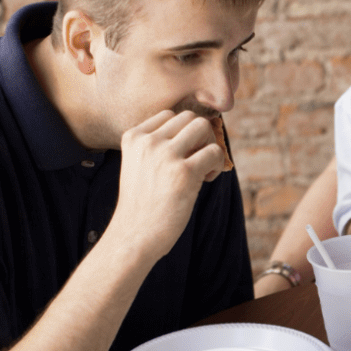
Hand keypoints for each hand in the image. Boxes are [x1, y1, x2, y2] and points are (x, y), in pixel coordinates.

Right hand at [112, 110, 224, 261]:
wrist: (135, 235)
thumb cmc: (142, 204)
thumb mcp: (139, 165)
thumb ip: (159, 146)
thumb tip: (201, 129)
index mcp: (133, 137)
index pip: (169, 115)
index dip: (183, 133)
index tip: (182, 155)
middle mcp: (148, 141)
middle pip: (189, 118)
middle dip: (201, 136)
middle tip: (198, 161)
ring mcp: (166, 155)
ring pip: (204, 127)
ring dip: (211, 145)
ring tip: (203, 168)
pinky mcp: (184, 172)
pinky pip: (215, 152)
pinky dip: (218, 164)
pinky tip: (206, 180)